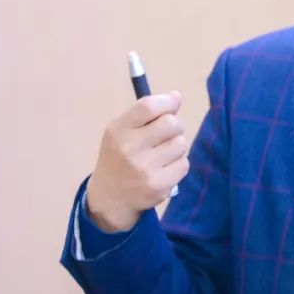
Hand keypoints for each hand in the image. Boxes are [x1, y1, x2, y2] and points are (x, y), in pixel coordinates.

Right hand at [85, 91, 189, 231]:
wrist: (109, 197)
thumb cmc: (119, 156)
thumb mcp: (121, 130)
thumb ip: (147, 112)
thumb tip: (177, 96)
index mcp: (118, 130)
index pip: (149, 106)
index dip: (167, 101)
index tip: (172, 103)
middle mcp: (129, 149)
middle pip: (171, 123)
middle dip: (174, 125)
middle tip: (166, 134)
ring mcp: (144, 170)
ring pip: (181, 144)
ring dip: (176, 146)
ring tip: (162, 153)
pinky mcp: (158, 187)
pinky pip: (184, 165)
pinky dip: (178, 164)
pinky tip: (164, 169)